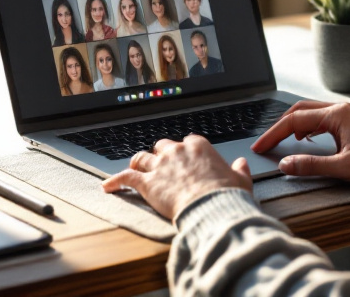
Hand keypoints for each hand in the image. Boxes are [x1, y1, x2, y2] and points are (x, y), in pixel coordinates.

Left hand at [101, 135, 251, 220]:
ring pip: (142, 158)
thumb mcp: (241, 181)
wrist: (212, 208)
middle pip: (162, 147)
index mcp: (199, 146)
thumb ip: (240, 170)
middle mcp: (177, 151)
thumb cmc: (228, 195)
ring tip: (134, 168)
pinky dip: (115, 181)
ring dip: (138, 163)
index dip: (185, 151)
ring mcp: (160, 166)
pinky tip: (107, 186)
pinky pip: (126, 178)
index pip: (188, 142)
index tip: (186, 159)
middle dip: (160, 155)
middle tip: (160, 165)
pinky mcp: (147, 183)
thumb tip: (242, 163)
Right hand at [251, 101, 349, 184]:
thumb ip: (312, 165)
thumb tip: (286, 164)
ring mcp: (347, 112)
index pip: (294, 121)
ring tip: (282, 140)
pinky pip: (322, 116)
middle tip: (266, 142)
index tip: (260, 146)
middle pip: (299, 110)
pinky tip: (306, 138)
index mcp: (336, 115)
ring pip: (310, 111)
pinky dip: (308, 125)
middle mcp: (340, 108)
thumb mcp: (343, 167)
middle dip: (280, 126)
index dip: (274, 134)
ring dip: (293, 123)